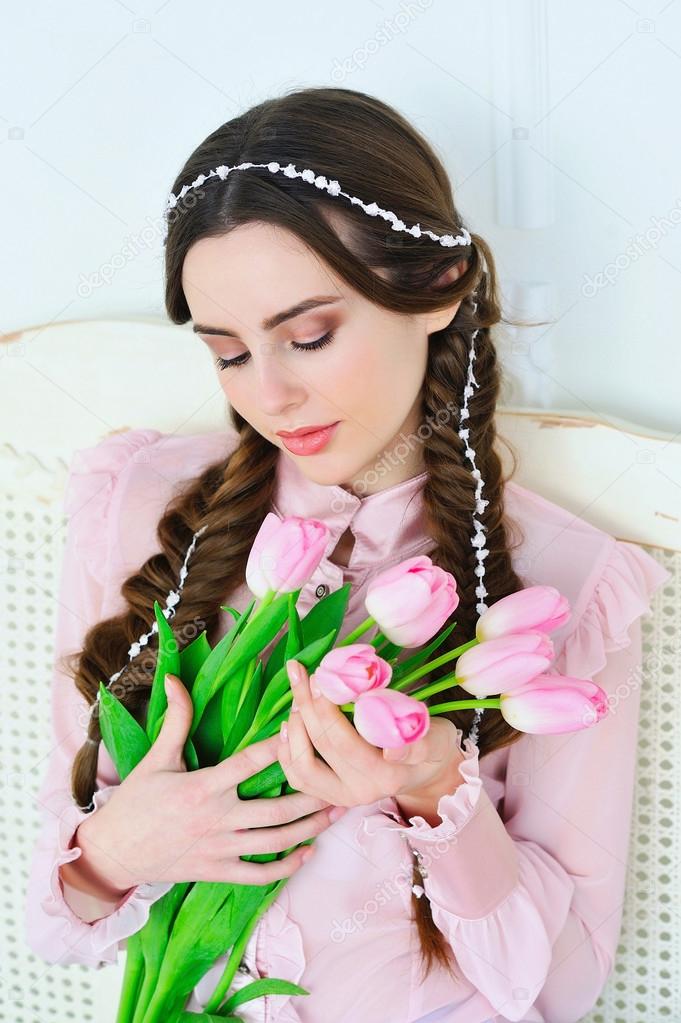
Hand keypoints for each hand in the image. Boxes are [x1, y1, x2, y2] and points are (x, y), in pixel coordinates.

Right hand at [73, 673, 343, 894]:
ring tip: (335, 812)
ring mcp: (219, 848)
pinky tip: (307, 852)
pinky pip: (258, 874)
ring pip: (274, 841)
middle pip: (276, 808)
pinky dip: (286, 867)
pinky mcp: (217, 871)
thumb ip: (175, 719)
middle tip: (340, 781)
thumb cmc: (135, 801)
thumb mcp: (156, 758)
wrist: (113, 853)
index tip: (304, 728)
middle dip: (311, 795)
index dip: (279, 746)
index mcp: (203, 787)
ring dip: (309, 828)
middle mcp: (217, 818)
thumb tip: (176, 678)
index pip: (249, 762)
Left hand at [278, 660, 465, 807]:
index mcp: (386, 776)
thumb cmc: (432, 746)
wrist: (427, 773)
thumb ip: (417, 743)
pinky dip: (287, 749)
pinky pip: (298, 777)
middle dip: (306, 705)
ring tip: (298, 695)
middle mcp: (360, 791)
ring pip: (302, 766)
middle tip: (301, 673)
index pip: (344, 741)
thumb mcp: (436, 739)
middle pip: (321, 747)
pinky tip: (289, 722)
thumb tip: (392, 750)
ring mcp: (341, 797)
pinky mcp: (328, 796)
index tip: (319, 676)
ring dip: (294, 727)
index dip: (326, 708)